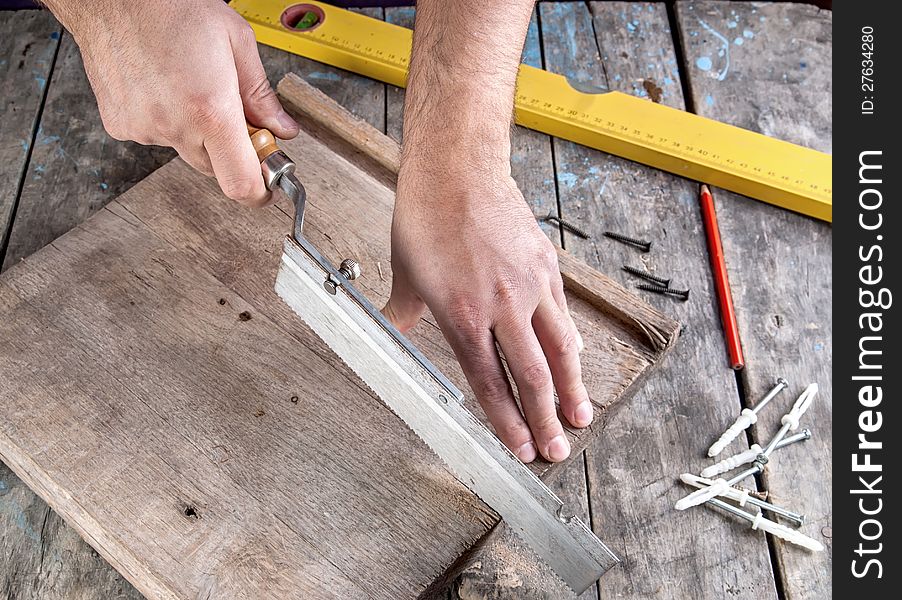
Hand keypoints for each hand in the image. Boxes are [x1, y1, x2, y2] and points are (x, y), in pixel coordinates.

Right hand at [45, 0, 297, 205]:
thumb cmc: (171, 8)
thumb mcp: (236, 42)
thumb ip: (261, 95)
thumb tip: (282, 128)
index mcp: (210, 110)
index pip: (240, 183)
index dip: (260, 193)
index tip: (268, 186)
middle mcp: (175, 126)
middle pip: (217, 169)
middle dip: (231, 151)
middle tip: (233, 115)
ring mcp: (144, 129)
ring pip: (187, 151)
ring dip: (198, 133)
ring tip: (191, 87)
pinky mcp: (121, 126)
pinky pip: (157, 138)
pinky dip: (167, 122)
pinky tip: (164, 88)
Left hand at [384, 159, 590, 462]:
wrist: (457, 168)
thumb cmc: (427, 217)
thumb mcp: (405, 272)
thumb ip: (404, 312)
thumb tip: (394, 330)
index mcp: (462, 315)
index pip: (490, 382)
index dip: (507, 421)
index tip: (521, 447)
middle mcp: (501, 306)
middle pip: (531, 377)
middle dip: (546, 421)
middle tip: (558, 451)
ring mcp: (529, 286)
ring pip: (559, 349)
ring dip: (572, 389)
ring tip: (581, 417)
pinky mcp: (546, 265)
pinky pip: (563, 314)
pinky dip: (570, 344)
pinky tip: (574, 360)